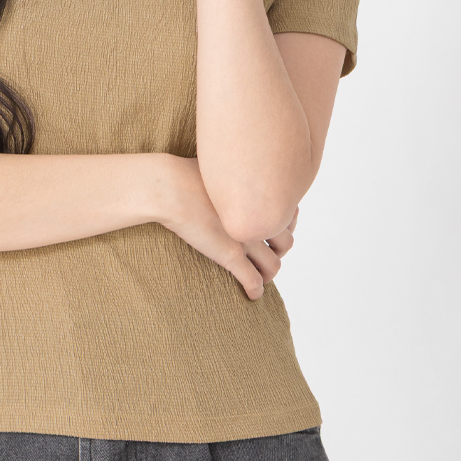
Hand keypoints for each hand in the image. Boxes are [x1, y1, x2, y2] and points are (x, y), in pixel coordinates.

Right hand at [163, 158, 294, 300]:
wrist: (170, 187)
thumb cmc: (187, 173)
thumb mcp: (222, 166)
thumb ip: (235, 175)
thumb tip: (232, 174)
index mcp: (259, 196)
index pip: (289, 216)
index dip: (285, 227)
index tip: (276, 230)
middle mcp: (258, 217)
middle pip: (285, 242)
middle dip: (279, 251)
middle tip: (268, 253)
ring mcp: (246, 239)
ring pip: (273, 265)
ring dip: (269, 274)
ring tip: (260, 276)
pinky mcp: (230, 256)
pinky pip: (252, 280)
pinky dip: (255, 290)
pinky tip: (252, 295)